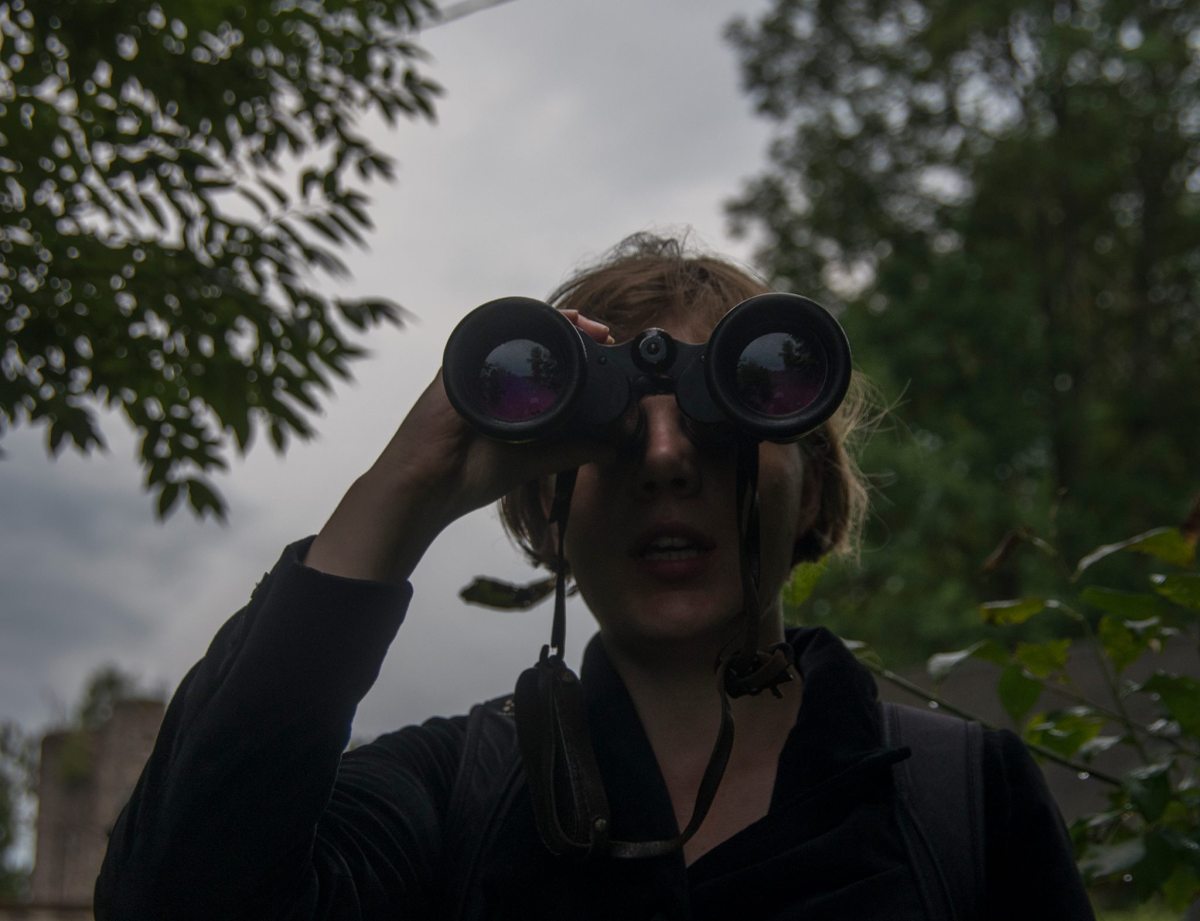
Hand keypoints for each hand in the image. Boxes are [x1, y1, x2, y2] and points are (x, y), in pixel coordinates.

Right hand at [305, 311, 615, 582]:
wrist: (425, 487)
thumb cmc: (468, 475)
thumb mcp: (531, 461)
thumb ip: (569, 451)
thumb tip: (610, 448)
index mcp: (509, 394)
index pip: (545, 361)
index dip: (576, 350)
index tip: (604, 346)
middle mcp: (491, 375)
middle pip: (533, 339)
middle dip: (569, 329)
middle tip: (600, 332)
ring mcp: (472, 368)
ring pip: (514, 333)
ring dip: (549, 323)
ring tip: (581, 323)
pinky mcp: (456, 368)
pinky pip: (486, 338)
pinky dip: (515, 329)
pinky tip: (543, 324)